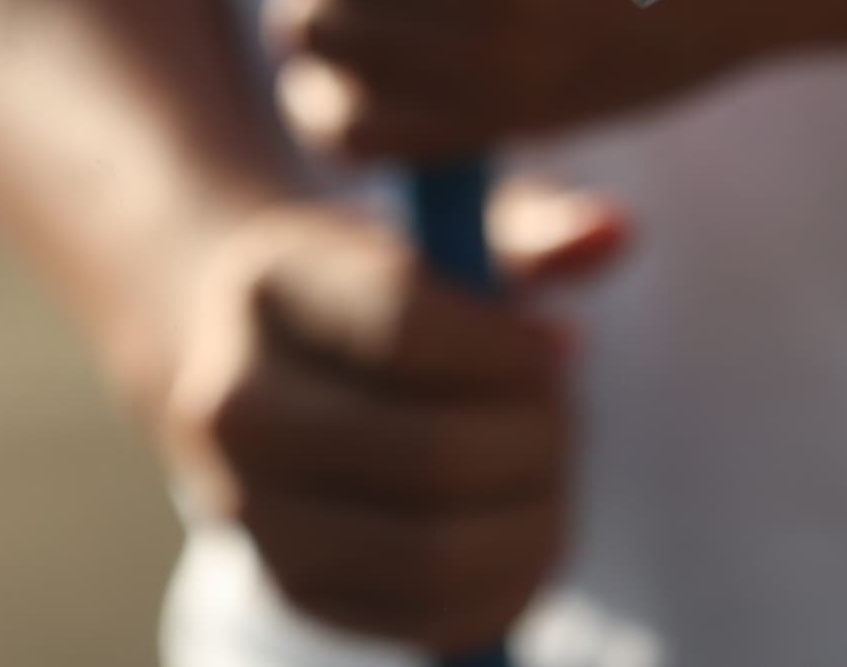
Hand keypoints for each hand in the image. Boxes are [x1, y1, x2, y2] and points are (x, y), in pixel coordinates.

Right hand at [154, 189, 629, 650]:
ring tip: (550, 475)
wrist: (247, 357)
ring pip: (435, 554)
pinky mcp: (289, 588)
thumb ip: (531, 228)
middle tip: (563, 416)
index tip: (544, 347)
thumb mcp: (439, 232)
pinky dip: (508, 589)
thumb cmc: (377, 285)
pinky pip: (426, 620)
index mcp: (266, 285)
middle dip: (537, 441)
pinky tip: (530, 532)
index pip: (407, 331)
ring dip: (534, 521)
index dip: (509, 351)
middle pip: (433, 455)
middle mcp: (234, 404)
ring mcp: (251, 510)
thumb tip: (612, 234)